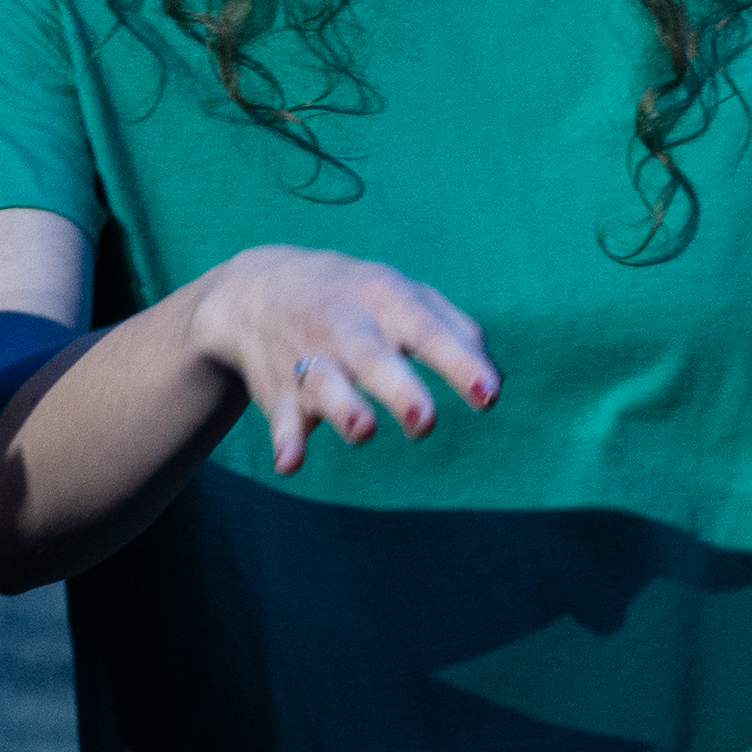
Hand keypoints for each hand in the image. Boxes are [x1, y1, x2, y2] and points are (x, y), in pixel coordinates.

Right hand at [190, 245, 498, 478]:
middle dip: (399, 389)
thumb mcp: (406, 295)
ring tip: (363, 430)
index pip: (428, 331)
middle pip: (374, 358)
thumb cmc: (356, 297)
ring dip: (343, 409)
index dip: (459, 363)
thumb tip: (494, 379)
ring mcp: (310, 359)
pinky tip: (290, 463)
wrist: (257, 288)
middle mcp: (347, 328)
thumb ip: (458, 332)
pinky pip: (281, 417)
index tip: (488, 396)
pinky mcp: (280, 392)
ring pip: (325, 385)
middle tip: (423, 420)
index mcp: (387, 301)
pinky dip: (284, 440)